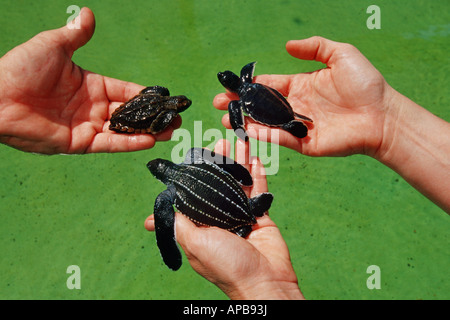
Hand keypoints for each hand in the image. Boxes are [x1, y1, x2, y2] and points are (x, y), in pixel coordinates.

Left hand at [0, 7, 179, 153]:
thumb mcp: (53, 45)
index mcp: (90, 84)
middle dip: (153, 117)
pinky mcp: (78, 143)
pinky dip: (128, 143)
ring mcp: (86, 126)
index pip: (125, 90)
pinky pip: (109, 143)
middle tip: (175, 119)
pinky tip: (148, 140)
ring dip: (147, 132)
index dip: (145, 95)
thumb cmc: (21, 68)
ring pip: (124, 131)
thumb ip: (76, 34)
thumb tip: (89, 13)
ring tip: (170, 131)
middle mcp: (92, 107)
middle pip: (129, 113)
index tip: (165, 97)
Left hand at [145, 139, 303, 299]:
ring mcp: (240, 215)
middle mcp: (219, 218)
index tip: (192, 155)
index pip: (194, 194)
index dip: (194, 175)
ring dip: (238, 161)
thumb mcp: (195, 243)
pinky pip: (258, 190)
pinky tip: (255, 157)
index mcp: (201, 226)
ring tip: (238, 139)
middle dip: (218, 161)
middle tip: (218, 140)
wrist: (264, 280)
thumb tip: (156, 215)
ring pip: (238, 182)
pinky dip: (257, 174)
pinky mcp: (260, 215)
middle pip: (218, 183)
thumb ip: (179, 225)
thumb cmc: (227, 265)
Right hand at [213, 36, 392, 156]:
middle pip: (260, 105)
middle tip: (218, 103)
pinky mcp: (304, 143)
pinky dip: (262, 135)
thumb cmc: (366, 84)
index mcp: (301, 85)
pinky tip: (246, 130)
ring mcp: (298, 125)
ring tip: (224, 119)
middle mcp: (296, 105)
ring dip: (244, 122)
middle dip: (238, 104)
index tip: (230, 86)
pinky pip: (280, 138)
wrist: (383, 115)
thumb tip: (287, 45)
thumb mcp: (341, 55)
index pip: (269, 85)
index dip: (248, 86)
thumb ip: (315, 47)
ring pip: (265, 123)